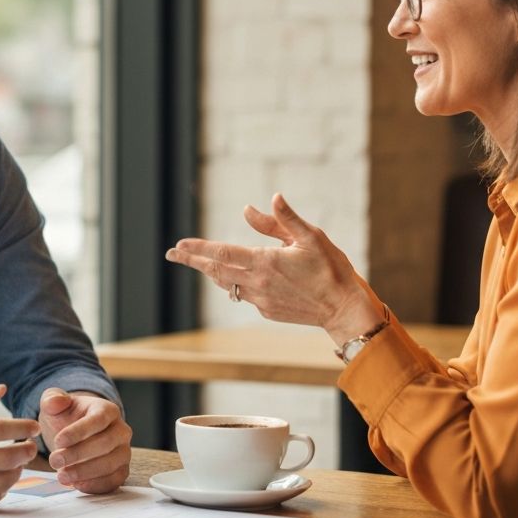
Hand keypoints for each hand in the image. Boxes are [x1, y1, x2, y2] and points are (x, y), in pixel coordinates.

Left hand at [40, 389, 130, 493]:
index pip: (98, 420)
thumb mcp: (55, 405)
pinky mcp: (121, 471)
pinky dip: (95, 485)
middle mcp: (121, 430)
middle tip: (54, 461)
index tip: (58, 441)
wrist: (75, 435)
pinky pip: (113, 481)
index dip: (79, 431)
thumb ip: (52, 399)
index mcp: (108, 410)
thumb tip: (55, 401)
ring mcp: (123, 452)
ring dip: (84, 472)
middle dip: (78, 454)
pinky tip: (76, 484)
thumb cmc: (67, 418)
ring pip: (110, 464)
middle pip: (105, 444)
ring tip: (61, 475)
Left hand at [165, 193, 382, 339]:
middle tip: (172, 254)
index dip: (198, 249)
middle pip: (216, 271)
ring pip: (228, 284)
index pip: (222, 253)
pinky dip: (236, 283)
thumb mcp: (310, 237)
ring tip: (199, 262)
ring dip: (212, 271)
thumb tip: (253, 206)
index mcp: (265, 263)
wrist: (344, 310)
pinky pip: (245, 294)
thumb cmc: (331, 268)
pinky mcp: (268, 310)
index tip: (179, 245)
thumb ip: (281, 220)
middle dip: (193, 261)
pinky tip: (236, 276)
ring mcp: (261, 300)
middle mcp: (258, 284)